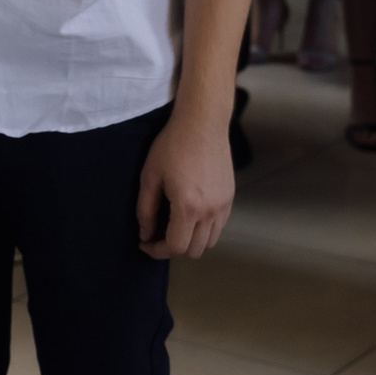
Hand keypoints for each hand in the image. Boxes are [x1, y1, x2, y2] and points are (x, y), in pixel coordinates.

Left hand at [136, 109, 233, 259]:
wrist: (202, 123)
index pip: (175, 247)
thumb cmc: (172, 146)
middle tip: (157, 235)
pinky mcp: (230, 198)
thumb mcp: (150, 176)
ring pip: (210, 242)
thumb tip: (145, 235)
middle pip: (194, 250)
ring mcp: (223, 205)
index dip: (157, 251)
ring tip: (174, 225)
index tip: (145, 243)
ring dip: (191, 240)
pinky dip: (204, 230)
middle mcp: (210, 211)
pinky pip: (219, 227)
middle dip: (173, 248)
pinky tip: (190, 214)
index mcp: (188, 207)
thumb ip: (146, 210)